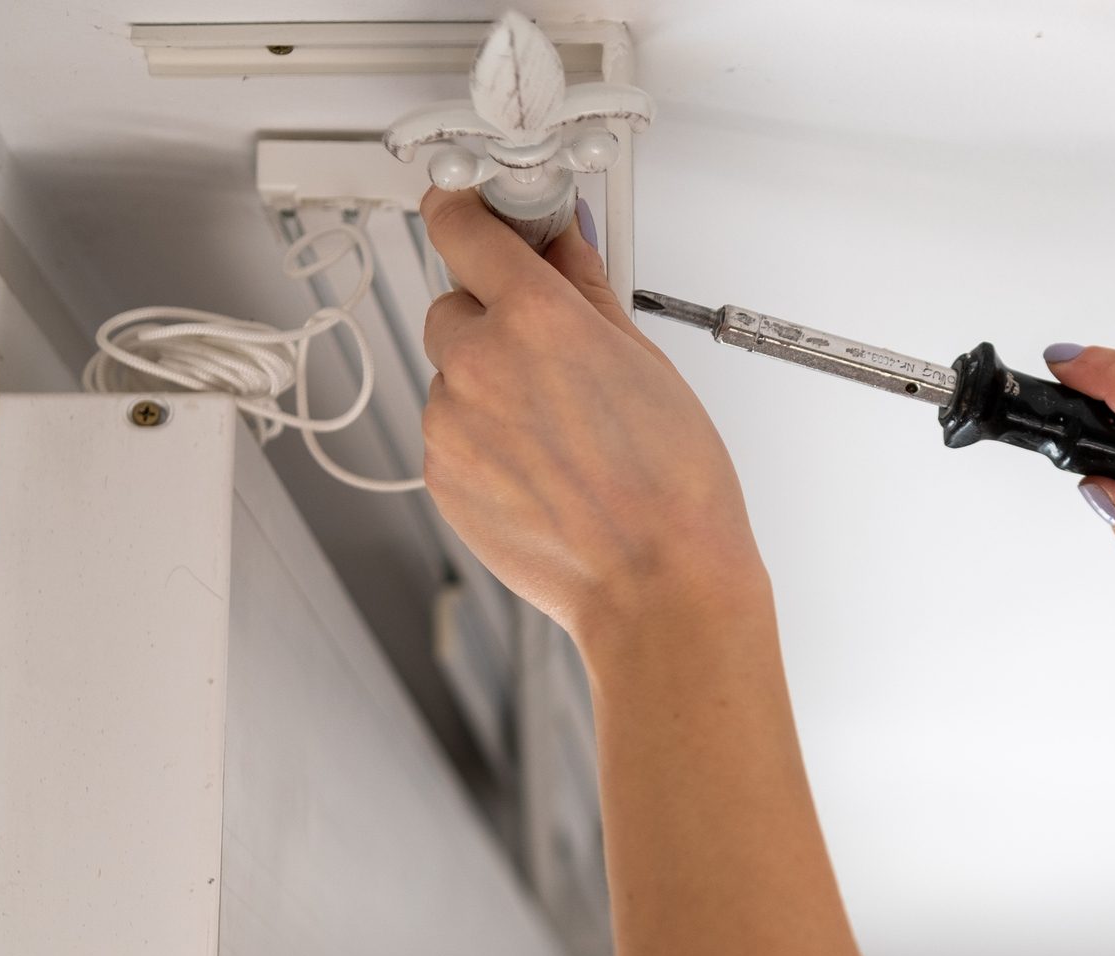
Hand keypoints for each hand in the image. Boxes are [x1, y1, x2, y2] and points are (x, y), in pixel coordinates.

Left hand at [418, 189, 766, 650]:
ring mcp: (452, 425)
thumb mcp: (646, 363)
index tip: (471, 210)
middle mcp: (480, 364)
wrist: (656, 586)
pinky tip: (543, 469)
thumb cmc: (672, 490)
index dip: (465, 212)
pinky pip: (451, 436)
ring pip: (451, 378)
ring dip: (488, 388)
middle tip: (550, 358)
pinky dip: (484, 442)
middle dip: (492, 319)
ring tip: (559, 434)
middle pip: (452, 306)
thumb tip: (566, 248)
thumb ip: (589, 291)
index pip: (462, 227)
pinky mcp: (442, 478)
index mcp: (535, 319)